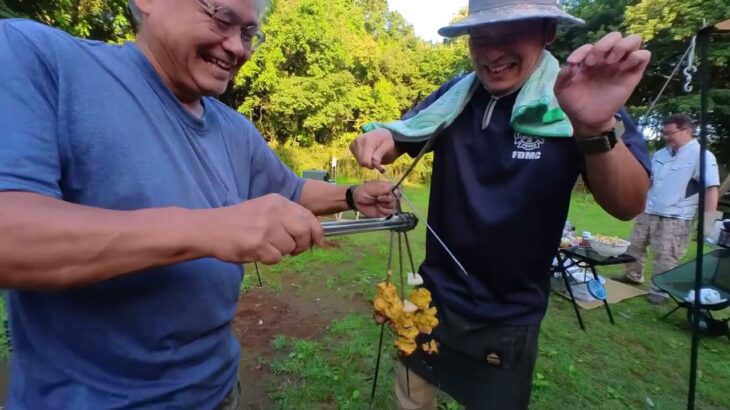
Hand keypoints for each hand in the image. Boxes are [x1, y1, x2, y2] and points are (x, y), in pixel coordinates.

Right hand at [203, 194, 323, 264]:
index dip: (317, 231)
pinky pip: (276, 258)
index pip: (308, 216)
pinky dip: (269, 260)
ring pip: (290, 248)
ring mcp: (265, 227)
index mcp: (277, 201)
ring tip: (264, 246)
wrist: (208, 229)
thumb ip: (286, 218)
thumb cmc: (237, 222)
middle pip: (304, 232)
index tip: (318, 242)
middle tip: (292, 250)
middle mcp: (274, 211)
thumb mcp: (264, 210)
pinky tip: (256, 252)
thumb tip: (312, 234)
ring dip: (281, 252)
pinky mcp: (257, 244)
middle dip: (302, 245)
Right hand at [349, 128, 397, 171]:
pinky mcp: (351, 146)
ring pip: (359, 162)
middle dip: (371, 164)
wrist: (381, 133)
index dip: (373, 166)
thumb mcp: (388, 146)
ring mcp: (353, 143)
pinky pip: (357, 159)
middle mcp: (358, 141)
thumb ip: (380, 154)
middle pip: (362, 163)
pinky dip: (364, 159)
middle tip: (378, 159)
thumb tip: (373, 163)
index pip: (365, 161)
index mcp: (367, 140)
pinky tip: (369, 153)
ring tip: (374, 154)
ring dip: (368, 162)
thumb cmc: (386, 141)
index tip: (381, 166)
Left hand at [353, 181, 397, 216]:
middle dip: (387, 200)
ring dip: (384, 205)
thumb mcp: (371, 187)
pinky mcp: (384, 211)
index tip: (386, 194)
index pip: (396, 189)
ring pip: (393, 206)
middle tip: (378, 198)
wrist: (355, 201)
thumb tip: (391, 189)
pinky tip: (378, 208)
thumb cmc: (362, 191)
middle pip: (395, 199)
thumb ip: (381, 188)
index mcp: (387, 187)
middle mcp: (388, 195)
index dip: (394, 193)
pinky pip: (389, 213)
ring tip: (376, 203)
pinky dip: (383, 211)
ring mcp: (386, 204)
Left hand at [554, 32, 650, 136]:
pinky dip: (637, 56)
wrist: (587, 120)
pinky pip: (644, 56)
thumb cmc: (574, 103)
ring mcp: (621, 66)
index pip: (592, 43)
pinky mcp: (633, 75)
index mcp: (590, 59)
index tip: (575, 64)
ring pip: (634, 40)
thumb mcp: (562, 89)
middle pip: (616, 36)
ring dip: (623, 46)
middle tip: (595, 62)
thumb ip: (563, 74)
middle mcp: (607, 59)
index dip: (584, 50)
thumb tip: (571, 63)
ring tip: (611, 61)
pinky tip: (624, 67)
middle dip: (605, 44)